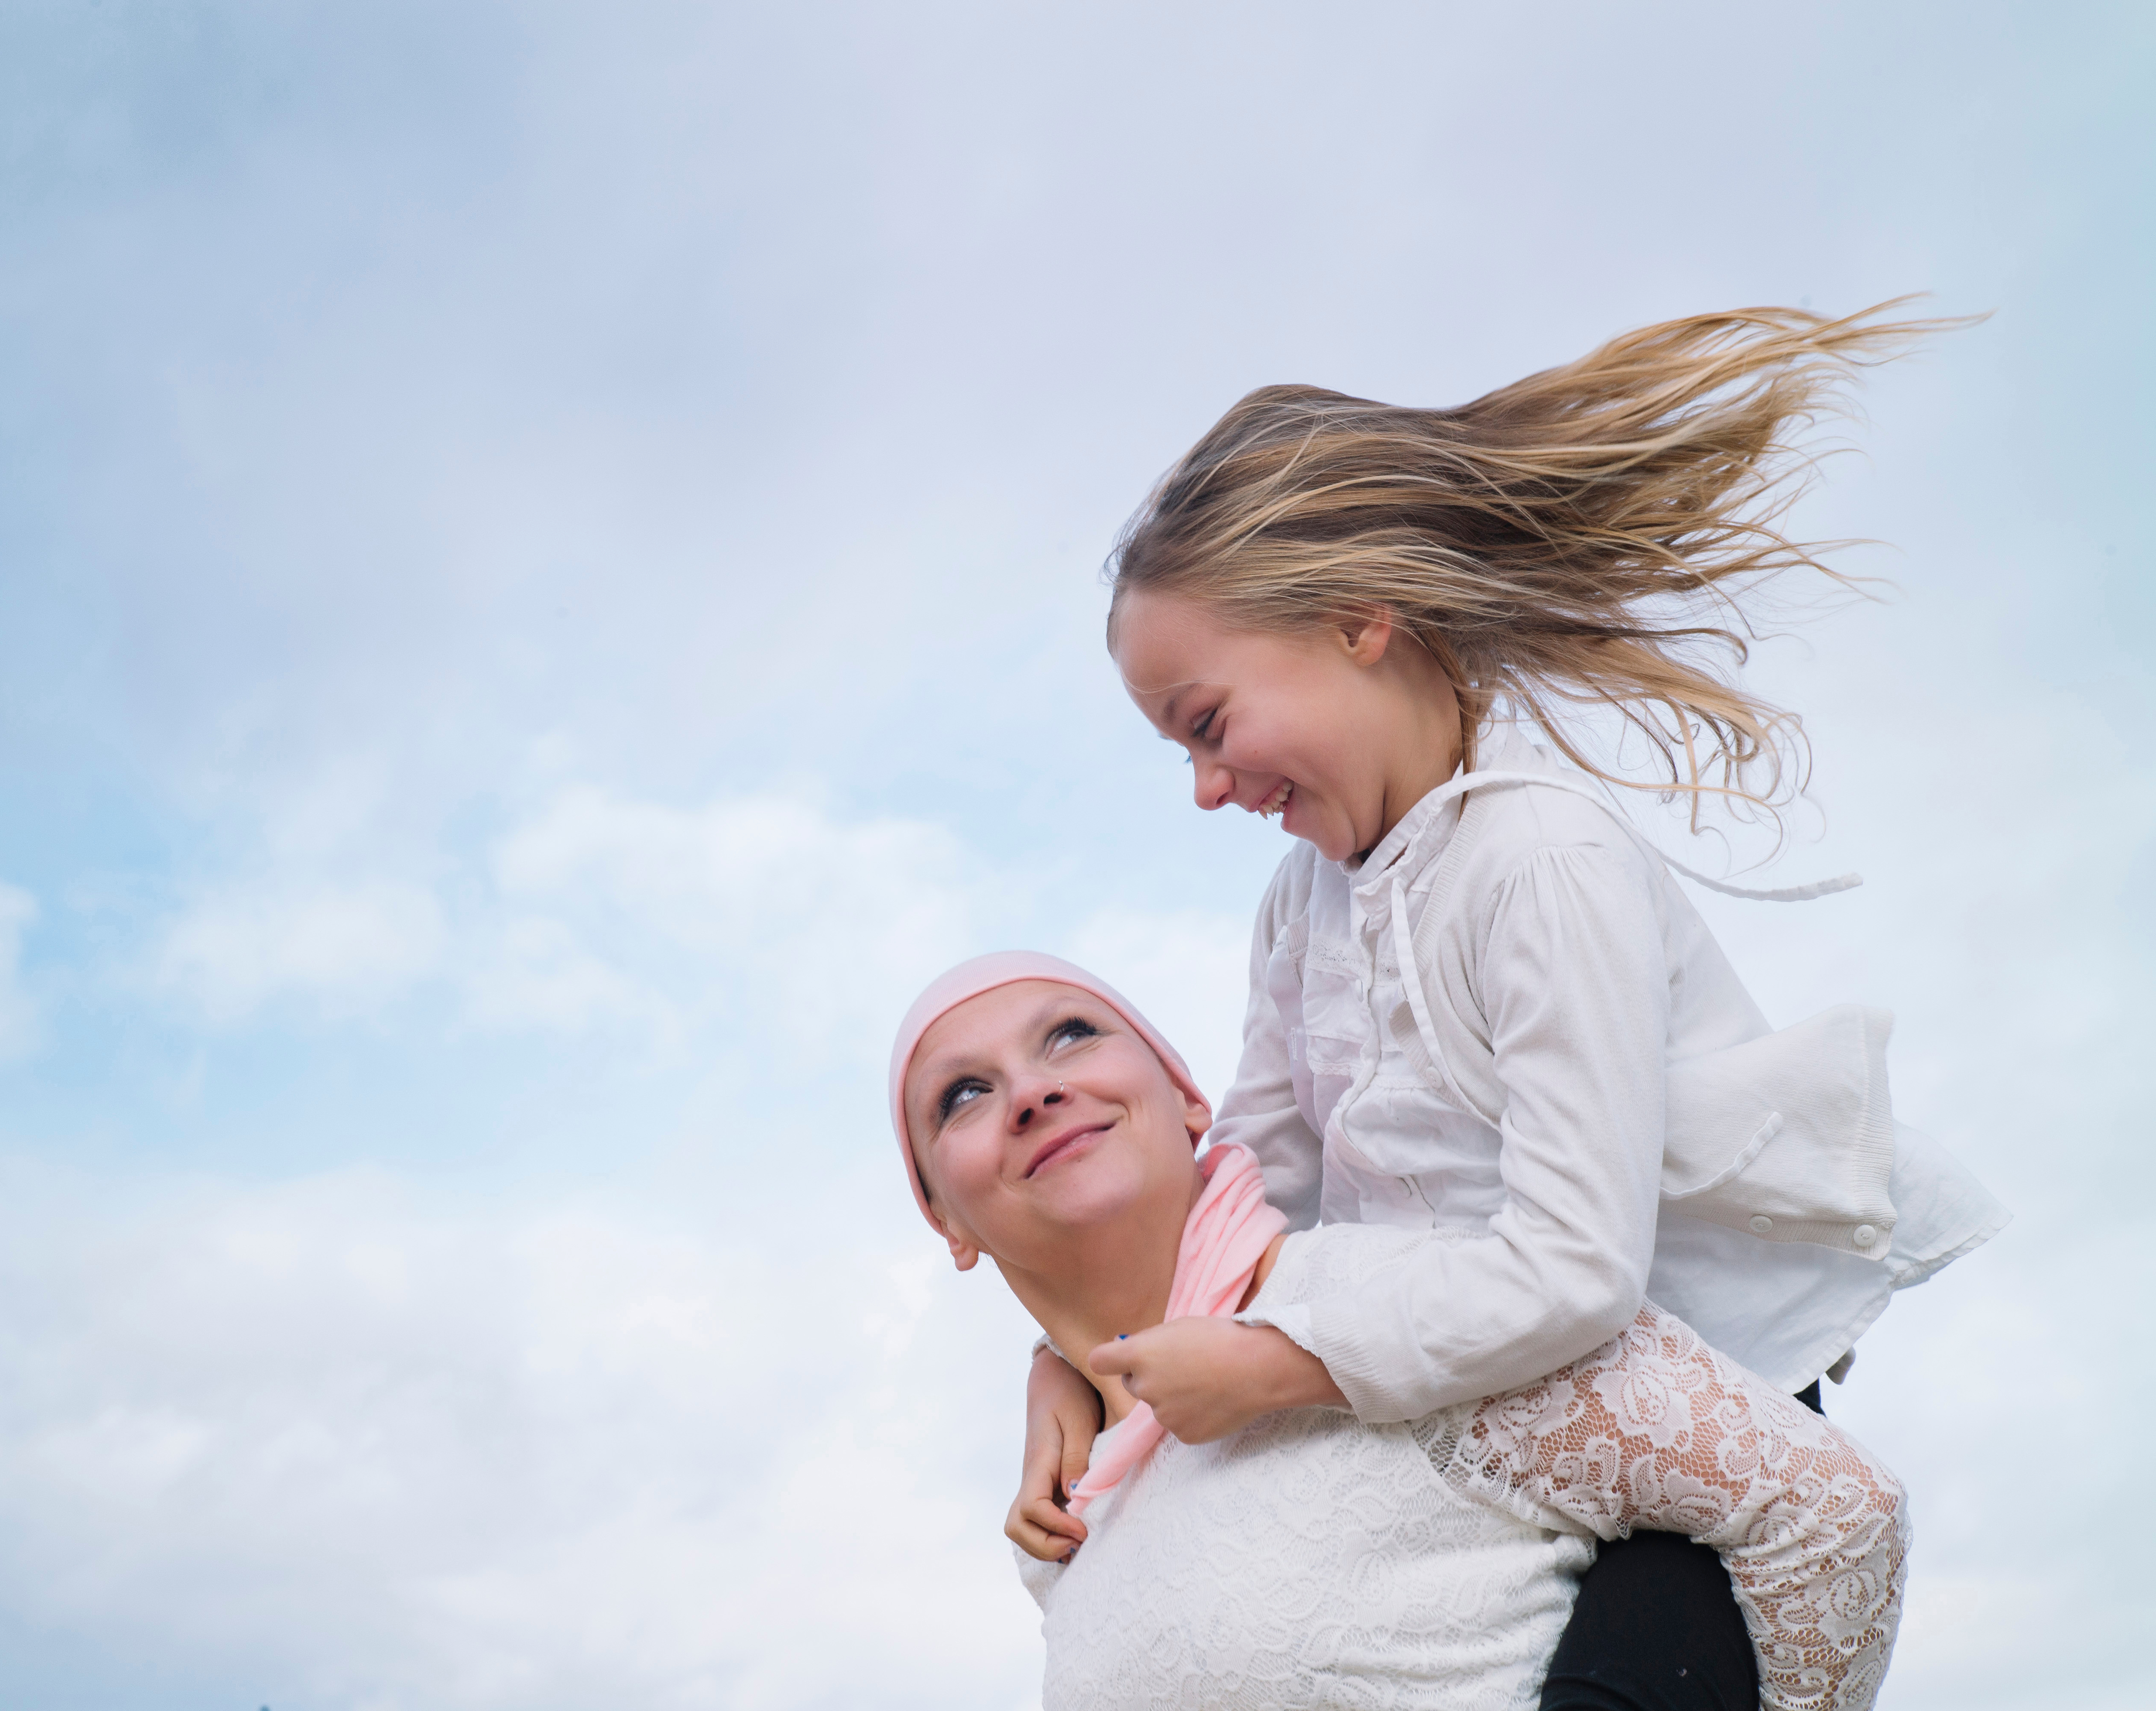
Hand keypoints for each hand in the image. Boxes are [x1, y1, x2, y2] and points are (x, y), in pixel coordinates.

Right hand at [1005, 1345, 1101, 1562]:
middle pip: (1016, 1527)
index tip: (1083, 1529)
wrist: (1054, 1377)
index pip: (1032, 1507)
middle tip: (1079, 1541)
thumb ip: (1076, 1458)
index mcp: (1038, 1463)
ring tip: (1077, 1541)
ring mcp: (1033, 1483)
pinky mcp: (1041, 1484)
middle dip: (1045, 1546)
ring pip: (1020, 1528)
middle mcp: (1030, 1478)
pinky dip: (1048, 1535)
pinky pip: (1034, 1519)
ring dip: (1045, 1545)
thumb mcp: (1079, 1421)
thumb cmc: (1070, 1395)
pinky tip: (1073, 1533)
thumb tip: (1074, 1498)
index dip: (1055, 1526)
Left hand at [1088, 1317, 1346, 1444]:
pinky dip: (1191, 1415)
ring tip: (1206, 1382)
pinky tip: (1213, 1401)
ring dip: (1174, 1396)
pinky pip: (1179, 1423)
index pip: (1100, 1361)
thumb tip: (1135, 1357)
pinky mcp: (1183, 1434)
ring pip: (1160, 1405)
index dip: (1110, 1359)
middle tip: (1182, 1365)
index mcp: (1141, 1355)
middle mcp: (1146, 1387)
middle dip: (1149, 1376)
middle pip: (1133, 1384)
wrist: (1258, 1368)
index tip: (1118, 1358)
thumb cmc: (1222, 1338)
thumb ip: (1152, 1344)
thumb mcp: (1179, 1327)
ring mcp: (1164, 1415)